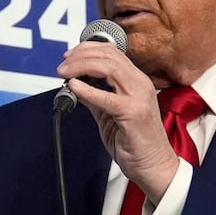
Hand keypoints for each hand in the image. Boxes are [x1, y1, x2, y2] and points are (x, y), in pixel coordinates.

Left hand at [57, 40, 180, 202]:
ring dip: (81, 67)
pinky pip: (106, 97)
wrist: (152, 165)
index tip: (69, 56)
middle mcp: (140, 84)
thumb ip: (94, 98)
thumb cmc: (134, 142)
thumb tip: (76, 85)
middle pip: (109, 56)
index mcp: (136, 81)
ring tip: (65, 73)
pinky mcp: (133, 113)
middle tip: (63, 65)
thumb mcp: (108, 114)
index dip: (88, 49)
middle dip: (81, 55)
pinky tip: (74, 87)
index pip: (112, 53)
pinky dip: (87, 90)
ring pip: (109, 68)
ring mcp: (139, 97)